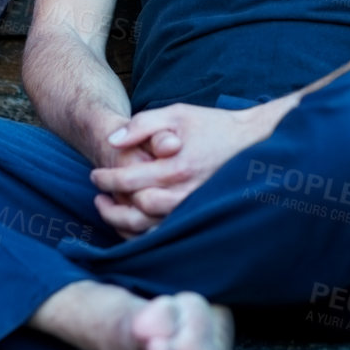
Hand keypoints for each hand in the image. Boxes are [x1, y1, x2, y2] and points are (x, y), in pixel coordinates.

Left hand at [90, 101, 275, 238]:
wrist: (255, 142)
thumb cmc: (213, 126)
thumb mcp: (177, 114)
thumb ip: (143, 124)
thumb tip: (112, 141)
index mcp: (176, 167)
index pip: (128, 181)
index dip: (105, 179)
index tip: (95, 176)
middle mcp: (185, 194)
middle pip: (135, 211)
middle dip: (110, 206)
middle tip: (98, 195)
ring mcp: (193, 210)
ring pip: (149, 229)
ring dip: (123, 223)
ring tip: (110, 209)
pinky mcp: (200, 219)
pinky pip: (166, 235)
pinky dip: (143, 234)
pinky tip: (133, 222)